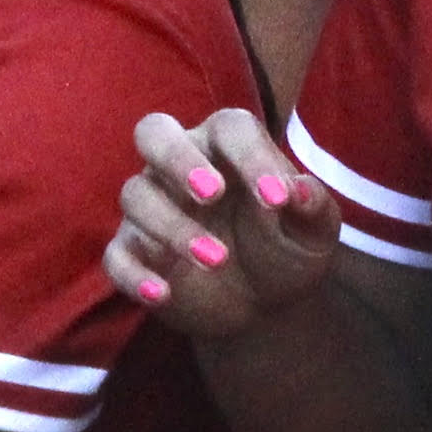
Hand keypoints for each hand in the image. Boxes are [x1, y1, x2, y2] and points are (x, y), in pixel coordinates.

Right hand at [106, 105, 343, 345]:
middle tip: (211, 194)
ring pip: (136, 196)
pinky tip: (162, 293)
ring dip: (172, 226)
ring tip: (217, 260)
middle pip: (154, 133)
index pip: (230, 128)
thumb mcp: (313, 234)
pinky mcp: (134, 251)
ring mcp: (152, 206)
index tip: (278, 200)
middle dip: (177, 158)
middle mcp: (179, 167)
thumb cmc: (284, 248)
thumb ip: (315, 209)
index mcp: (226, 148)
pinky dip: (133, 274)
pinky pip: (116, 254)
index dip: (251, 157)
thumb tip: (302, 191)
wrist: (263, 303)